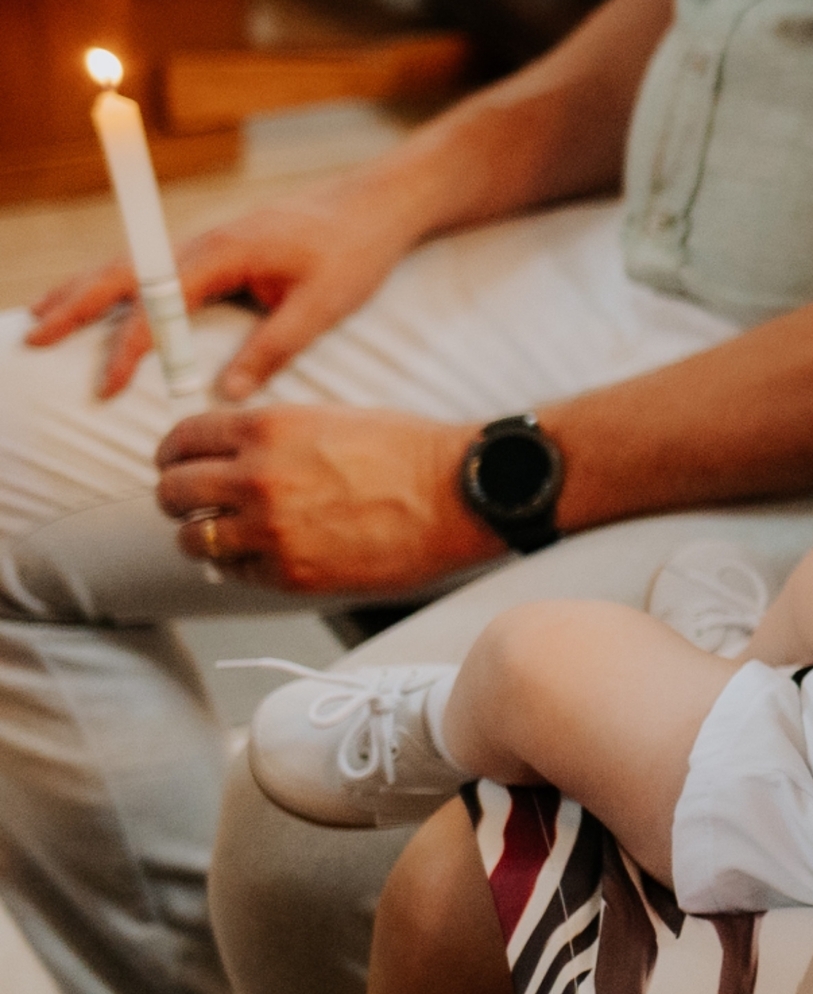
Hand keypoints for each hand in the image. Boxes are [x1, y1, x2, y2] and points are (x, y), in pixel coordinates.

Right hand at [28, 175, 422, 399]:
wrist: (376, 206)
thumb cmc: (354, 252)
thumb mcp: (321, 307)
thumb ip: (274, 348)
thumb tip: (226, 393)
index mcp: (223, 252)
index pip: (157, 302)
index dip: (129, 347)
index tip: (107, 387)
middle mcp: (204, 241)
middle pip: (123, 272)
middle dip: (75, 304)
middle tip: (33, 338)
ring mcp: (208, 241)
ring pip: (132, 264)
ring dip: (87, 290)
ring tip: (44, 318)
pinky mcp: (219, 248)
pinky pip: (156, 267)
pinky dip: (120, 284)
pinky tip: (106, 303)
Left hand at [157, 405, 500, 591]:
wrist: (459, 496)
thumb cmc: (409, 454)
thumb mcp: (328, 420)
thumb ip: (272, 437)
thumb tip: (232, 457)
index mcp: (267, 429)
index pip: (182, 440)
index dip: (174, 453)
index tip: (178, 463)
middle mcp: (258, 478)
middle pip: (172, 491)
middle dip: (178, 496)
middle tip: (194, 502)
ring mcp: (272, 530)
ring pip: (192, 539)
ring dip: (202, 537)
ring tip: (225, 535)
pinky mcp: (293, 573)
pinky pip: (235, 573)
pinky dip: (239, 566)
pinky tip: (262, 555)